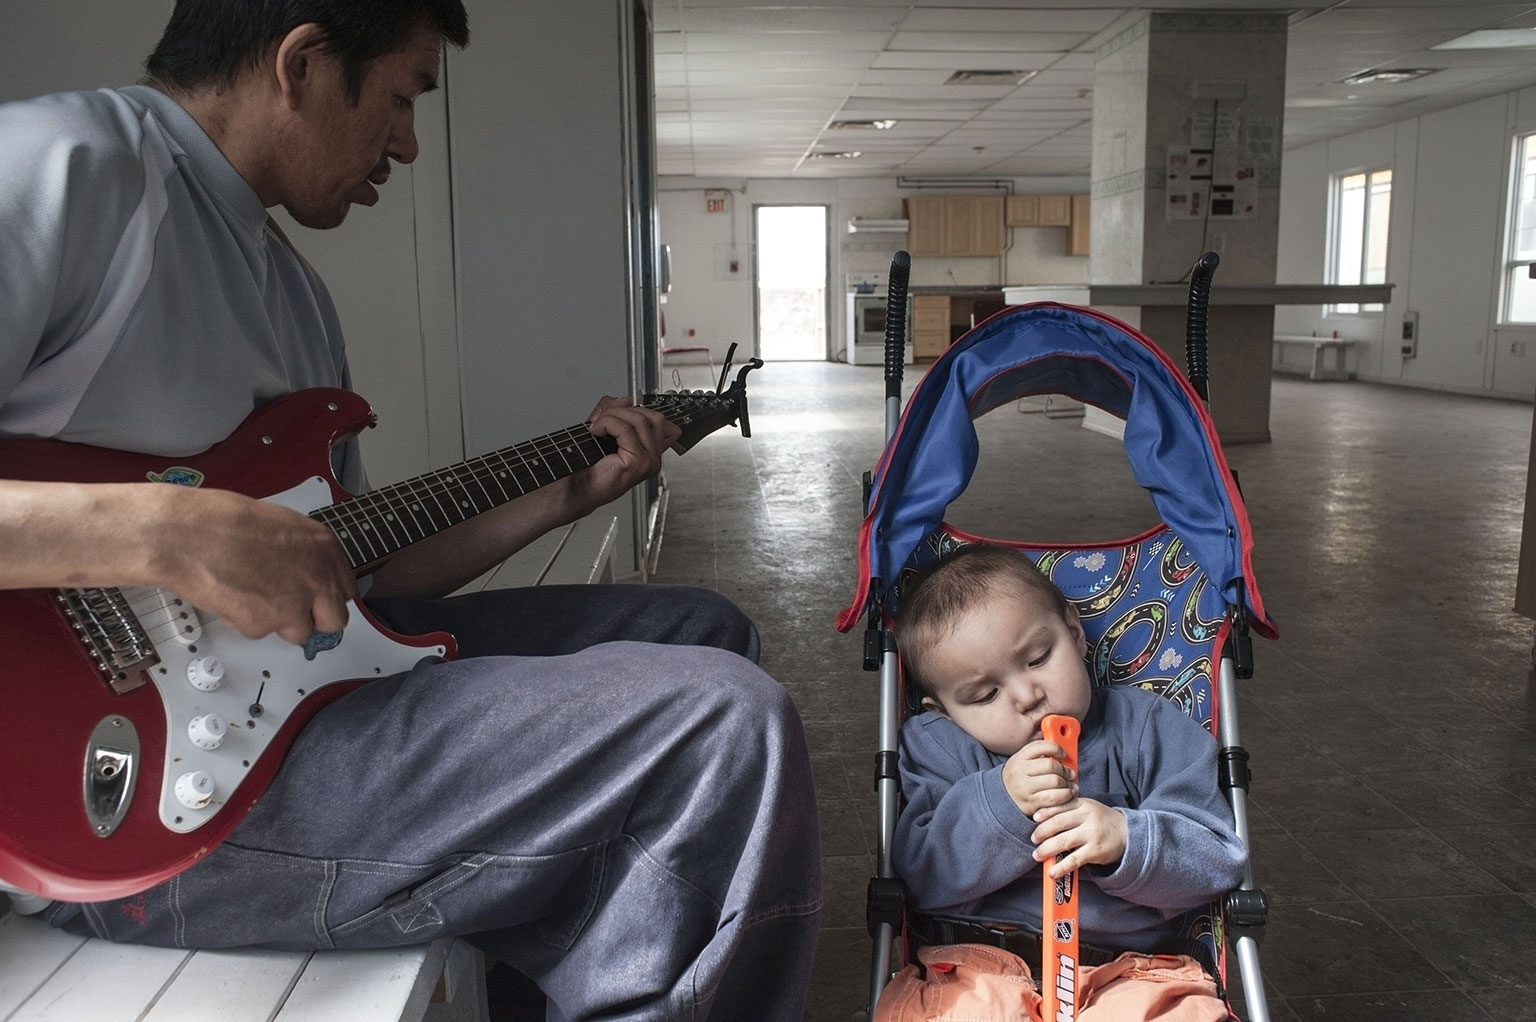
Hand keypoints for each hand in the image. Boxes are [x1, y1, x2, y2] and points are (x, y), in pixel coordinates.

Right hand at [157, 487, 355, 645]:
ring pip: (300, 633)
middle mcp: (318, 579)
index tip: (317, 599)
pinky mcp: (266, 625)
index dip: (327, 596)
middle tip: (294, 612)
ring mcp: (295, 605)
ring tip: (252, 597)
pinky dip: (247, 622)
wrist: (187, 536)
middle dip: (315, 619)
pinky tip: (232, 597)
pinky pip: (261, 632)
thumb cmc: (221, 522)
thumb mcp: (280, 525)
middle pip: (335, 621)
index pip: (346, 589)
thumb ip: (302, 552)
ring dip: (280, 623)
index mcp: (324, 548)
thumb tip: (304, 570)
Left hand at [571, 397, 681, 510]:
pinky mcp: (639, 463)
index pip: (660, 421)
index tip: (617, 412)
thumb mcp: (603, 430)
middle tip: (602, 419)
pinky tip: (597, 431)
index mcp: (650, 451)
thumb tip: (625, 400)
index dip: (638, 409)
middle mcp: (653, 457)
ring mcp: (649, 461)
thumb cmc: (589, 468)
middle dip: (624, 410)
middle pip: (653, 417)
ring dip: (613, 416)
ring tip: (598, 427)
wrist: (577, 488)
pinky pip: (626, 429)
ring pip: (639, 419)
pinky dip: (608, 423)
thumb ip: (614, 412)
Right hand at [1001, 740, 1076, 819]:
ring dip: (1068, 783)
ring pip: (1055, 782)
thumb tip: (1063, 753)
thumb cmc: (1020, 777)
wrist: (1005, 798)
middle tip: (1070, 773)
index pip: (1040, 747)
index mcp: (1019, 758)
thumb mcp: (1023, 762)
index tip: (1063, 754)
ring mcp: (1025, 788)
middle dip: (1065, 770)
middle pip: (1050, 765)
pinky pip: (1055, 798)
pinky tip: (1068, 794)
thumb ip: (1040, 755)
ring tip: (1071, 784)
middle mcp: (1020, 772)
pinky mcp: (1032, 803)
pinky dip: (1066, 795)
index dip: (1056, 748)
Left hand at [1030, 797, 1127, 877]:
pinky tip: (1052, 872)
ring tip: (1037, 855)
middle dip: (1041, 833)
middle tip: (1033, 839)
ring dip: (1045, 850)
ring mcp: (1091, 835)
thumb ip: (1068, 809)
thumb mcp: (1087, 808)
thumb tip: (1041, 816)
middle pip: (1057, 823)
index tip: (1034, 819)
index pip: (1059, 807)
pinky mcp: (1095, 852)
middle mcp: (1087, 818)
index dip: (1044, 813)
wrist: (1128, 833)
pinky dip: (1060, 867)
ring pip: (1062, 842)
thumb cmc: (1101, 820)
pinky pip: (1074, 860)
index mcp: (1083, 804)